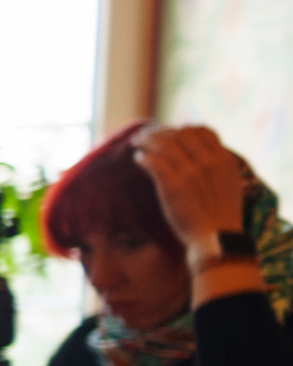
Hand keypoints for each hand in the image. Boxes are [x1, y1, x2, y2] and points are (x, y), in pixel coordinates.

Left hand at [134, 124, 248, 250]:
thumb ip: (216, 165)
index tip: (170, 132)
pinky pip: (154, 162)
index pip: (202, 130)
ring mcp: (190, 172)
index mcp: (223, 159)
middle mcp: (208, 161)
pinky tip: (138, 159)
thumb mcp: (228, 182)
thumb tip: (199, 154)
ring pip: (164, 144)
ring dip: (147, 140)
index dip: (182, 129)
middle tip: (145, 134)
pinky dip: (143, 157)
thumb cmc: (221, 214)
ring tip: (137, 142)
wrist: (216, 236)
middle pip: (180, 134)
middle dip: (161, 131)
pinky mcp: (173, 185)